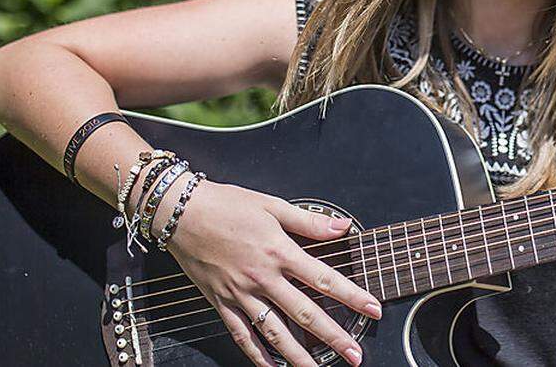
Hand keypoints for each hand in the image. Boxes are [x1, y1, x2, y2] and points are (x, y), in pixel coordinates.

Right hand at [165, 180, 380, 366]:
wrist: (181, 212)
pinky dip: (257, 355)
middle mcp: (262, 278)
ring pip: (274, 332)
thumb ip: (309, 221)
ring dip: (298, 355)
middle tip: (355, 354)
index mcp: (279, 252)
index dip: (352, 296)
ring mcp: (241, 294)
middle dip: (333, 336)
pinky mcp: (221, 302)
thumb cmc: (227, 204)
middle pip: (304, 313)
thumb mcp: (272, 205)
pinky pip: (241, 335)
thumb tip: (342, 227)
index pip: (324, 278)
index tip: (373, 309)